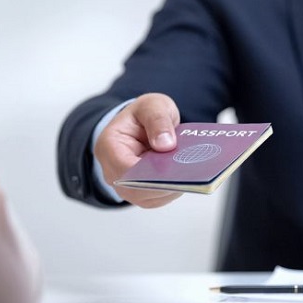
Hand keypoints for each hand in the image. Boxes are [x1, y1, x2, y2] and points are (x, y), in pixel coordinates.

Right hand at [94, 92, 182, 207]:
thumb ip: (157, 120)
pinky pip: (159, 197)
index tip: (172, 168)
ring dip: (172, 187)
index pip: (125, 169)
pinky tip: (189, 177)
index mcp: (109, 147)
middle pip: (137, 190)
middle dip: (164, 183)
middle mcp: (113, 172)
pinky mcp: (142, 192)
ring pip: (149, 197)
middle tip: (190, 174)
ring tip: (192, 175)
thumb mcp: (151, 105)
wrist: (143, 123)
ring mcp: (127, 185)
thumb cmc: (143, 115)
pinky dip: (174, 189)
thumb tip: (166, 145)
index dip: (149, 174)